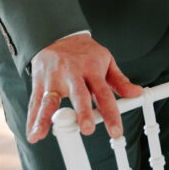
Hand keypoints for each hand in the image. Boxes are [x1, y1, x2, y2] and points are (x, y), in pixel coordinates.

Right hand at [26, 34, 142, 142]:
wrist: (57, 34)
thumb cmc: (84, 52)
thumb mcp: (106, 61)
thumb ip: (120, 81)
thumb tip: (136, 94)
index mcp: (91, 69)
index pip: (104, 94)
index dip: (111, 114)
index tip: (116, 131)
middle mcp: (72, 74)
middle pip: (78, 95)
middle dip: (82, 112)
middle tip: (87, 129)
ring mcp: (53, 79)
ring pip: (49, 100)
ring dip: (45, 118)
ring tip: (40, 135)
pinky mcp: (39, 83)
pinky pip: (35, 102)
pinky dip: (32, 118)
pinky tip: (32, 133)